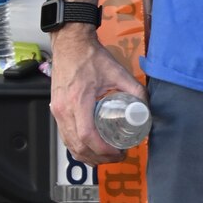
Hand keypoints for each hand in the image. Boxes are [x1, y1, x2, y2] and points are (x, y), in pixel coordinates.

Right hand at [48, 30, 145, 163]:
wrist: (70, 44)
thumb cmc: (91, 57)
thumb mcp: (117, 71)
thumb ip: (135, 89)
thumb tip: (146, 108)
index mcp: (79, 100)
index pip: (88, 136)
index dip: (103, 150)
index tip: (119, 152)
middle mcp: (64, 109)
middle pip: (78, 146)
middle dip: (99, 158)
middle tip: (117, 157)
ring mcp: (57, 111)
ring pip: (70, 145)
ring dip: (88, 156)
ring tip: (107, 156)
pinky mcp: (56, 110)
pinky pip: (65, 136)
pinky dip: (78, 147)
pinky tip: (91, 149)